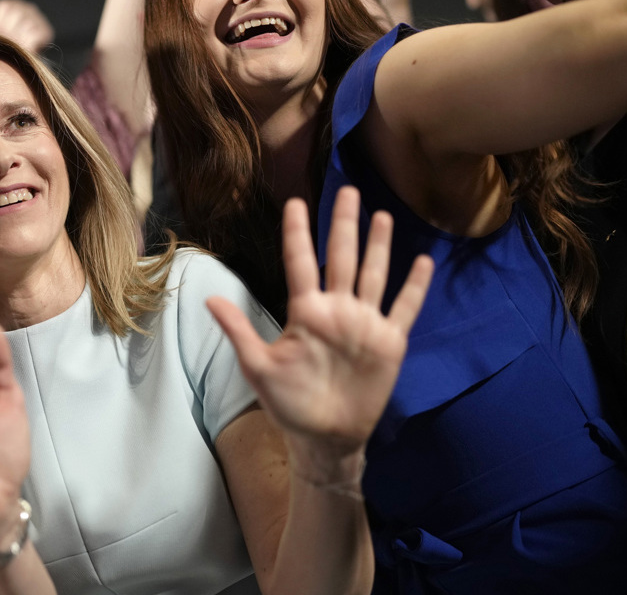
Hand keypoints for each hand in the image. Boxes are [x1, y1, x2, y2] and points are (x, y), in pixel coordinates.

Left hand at [0, 0, 54, 52]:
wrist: (16, 64)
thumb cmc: (3, 43)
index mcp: (16, 5)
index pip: (4, 6)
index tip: (0, 30)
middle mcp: (30, 9)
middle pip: (13, 12)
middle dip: (7, 28)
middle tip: (9, 39)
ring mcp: (39, 20)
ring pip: (22, 23)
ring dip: (17, 36)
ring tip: (16, 43)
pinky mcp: (46, 33)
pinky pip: (32, 34)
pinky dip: (27, 43)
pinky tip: (26, 47)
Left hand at [207, 186, 431, 462]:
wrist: (325, 437)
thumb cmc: (288, 403)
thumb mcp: (257, 366)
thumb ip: (238, 330)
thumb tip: (206, 298)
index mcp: (306, 311)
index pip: (301, 262)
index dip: (299, 233)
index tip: (295, 202)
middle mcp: (337, 310)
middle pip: (343, 257)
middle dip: (344, 224)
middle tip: (347, 190)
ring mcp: (365, 324)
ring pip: (374, 274)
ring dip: (379, 245)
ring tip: (381, 215)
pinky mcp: (389, 342)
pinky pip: (404, 308)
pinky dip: (414, 285)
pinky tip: (421, 260)